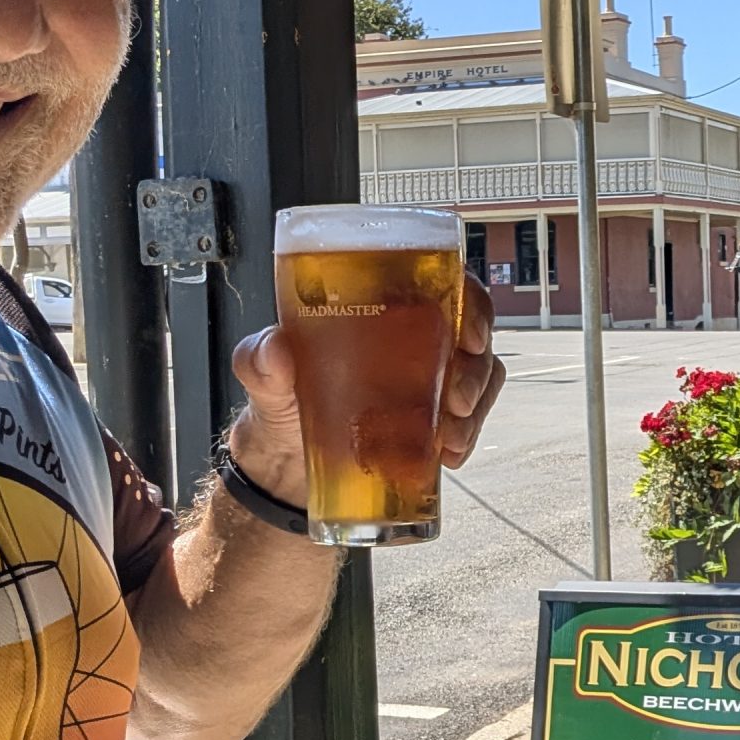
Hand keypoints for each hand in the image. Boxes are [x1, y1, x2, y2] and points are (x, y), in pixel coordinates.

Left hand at [227, 272, 507, 501]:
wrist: (284, 456)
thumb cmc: (280, 394)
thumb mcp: (260, 372)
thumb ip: (259, 358)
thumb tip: (276, 349)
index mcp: (383, 303)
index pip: (446, 283)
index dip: (473, 303)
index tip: (472, 336)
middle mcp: (414, 333)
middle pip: (473, 332)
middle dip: (477, 368)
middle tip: (456, 401)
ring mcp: (430, 375)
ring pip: (481, 376)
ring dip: (477, 407)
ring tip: (451, 438)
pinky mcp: (434, 415)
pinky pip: (470, 416)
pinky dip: (468, 435)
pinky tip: (449, 455)